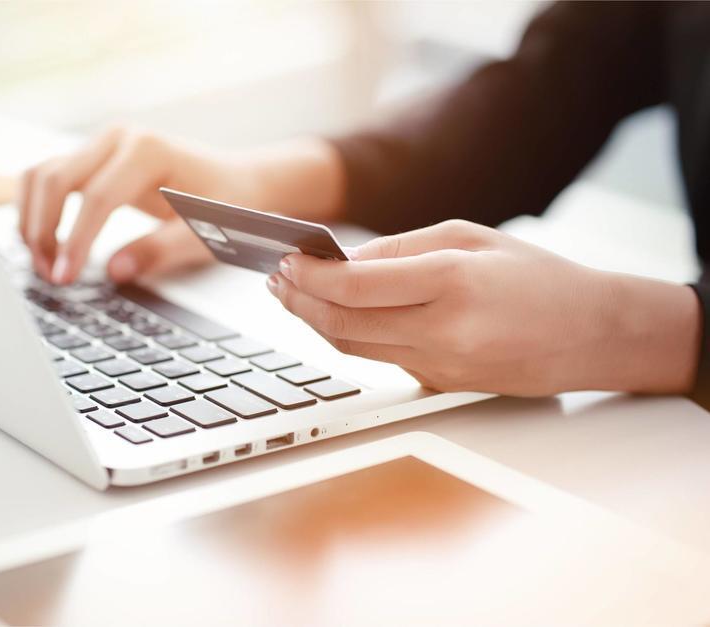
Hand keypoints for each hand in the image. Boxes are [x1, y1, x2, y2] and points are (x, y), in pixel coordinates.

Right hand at [19, 127, 343, 283]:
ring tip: (44, 265)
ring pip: (41, 175)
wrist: (240, 181)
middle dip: (43, 231)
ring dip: (32, 220)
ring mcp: (101, 145)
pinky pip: (48, 178)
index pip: (97, 198)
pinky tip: (43, 245)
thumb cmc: (229, 205)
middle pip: (55, 179)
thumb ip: (162, 250)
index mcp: (148, 151)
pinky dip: (36, 210)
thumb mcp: (206, 232)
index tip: (65, 277)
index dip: (76, 241)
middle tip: (50, 277)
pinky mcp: (92, 158)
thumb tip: (115, 271)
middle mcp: (118, 138)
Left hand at [267, 219, 699, 395]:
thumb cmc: (537, 277)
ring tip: (291, 295)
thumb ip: (401, 248)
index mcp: (451, 283)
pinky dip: (348, 337)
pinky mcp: (440, 386)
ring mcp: (440, 367)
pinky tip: (333, 316)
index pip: (354, 286)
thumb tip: (343, 261)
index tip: (284, 259)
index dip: (309, 275)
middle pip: (341, 324)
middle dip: (298, 300)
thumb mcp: (470, 238)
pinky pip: (380, 360)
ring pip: (353, 348)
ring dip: (314, 321)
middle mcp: (442, 332)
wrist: (593, 334)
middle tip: (274, 279)